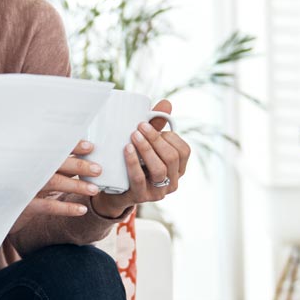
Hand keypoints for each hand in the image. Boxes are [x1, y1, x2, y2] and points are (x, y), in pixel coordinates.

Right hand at [10, 140, 100, 233]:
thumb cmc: (18, 185)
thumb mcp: (31, 170)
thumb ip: (52, 161)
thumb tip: (82, 154)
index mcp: (30, 156)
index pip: (54, 147)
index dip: (72, 145)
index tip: (90, 146)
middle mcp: (26, 168)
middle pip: (55, 163)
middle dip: (78, 164)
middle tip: (98, 169)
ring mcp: (23, 185)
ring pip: (53, 182)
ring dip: (75, 185)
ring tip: (94, 189)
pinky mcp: (22, 205)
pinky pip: (46, 206)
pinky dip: (65, 207)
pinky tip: (81, 209)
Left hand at [93, 99, 191, 215]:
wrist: (115, 190)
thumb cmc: (135, 162)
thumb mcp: (147, 144)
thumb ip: (156, 126)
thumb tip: (166, 103)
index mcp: (178, 168)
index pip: (184, 151)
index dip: (170, 137)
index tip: (153, 126)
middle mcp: (172, 181)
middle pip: (172, 158)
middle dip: (156, 139)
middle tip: (140, 126)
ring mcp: (158, 192)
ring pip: (159, 169)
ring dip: (146, 149)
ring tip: (134, 135)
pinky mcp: (141, 197)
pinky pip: (139, 178)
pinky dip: (133, 162)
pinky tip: (127, 149)